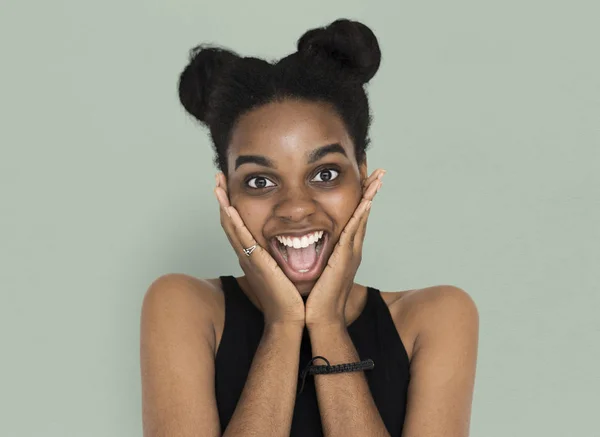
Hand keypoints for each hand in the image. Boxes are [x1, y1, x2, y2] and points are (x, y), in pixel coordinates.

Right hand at [214, 172, 304, 326]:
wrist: (293, 318)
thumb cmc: (292, 297)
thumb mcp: (288, 270)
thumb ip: (287, 256)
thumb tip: (299, 244)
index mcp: (255, 255)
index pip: (240, 225)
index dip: (232, 205)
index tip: (230, 186)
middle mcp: (248, 255)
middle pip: (230, 221)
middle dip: (223, 198)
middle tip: (218, 178)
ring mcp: (249, 258)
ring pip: (231, 226)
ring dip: (223, 204)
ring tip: (217, 184)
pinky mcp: (254, 263)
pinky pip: (240, 238)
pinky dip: (232, 221)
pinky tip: (227, 206)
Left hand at [304, 169, 384, 327]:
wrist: (319, 319)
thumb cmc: (314, 299)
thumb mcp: (315, 271)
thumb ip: (313, 257)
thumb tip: (300, 247)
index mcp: (343, 251)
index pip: (353, 218)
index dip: (360, 199)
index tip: (363, 180)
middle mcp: (351, 249)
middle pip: (363, 214)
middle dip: (370, 192)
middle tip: (378, 171)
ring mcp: (350, 253)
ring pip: (362, 217)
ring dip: (370, 196)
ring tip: (377, 176)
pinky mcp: (345, 258)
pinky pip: (354, 230)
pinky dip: (361, 214)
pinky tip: (366, 199)